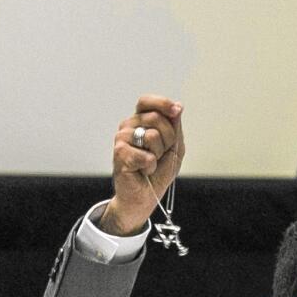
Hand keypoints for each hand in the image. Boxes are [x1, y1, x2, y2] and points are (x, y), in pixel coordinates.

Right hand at [100, 95, 184, 235]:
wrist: (146, 194)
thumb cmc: (159, 171)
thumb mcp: (174, 147)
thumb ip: (175, 127)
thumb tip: (178, 107)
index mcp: (141, 121)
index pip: (146, 102)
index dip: (162, 103)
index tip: (176, 110)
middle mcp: (128, 126)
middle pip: (156, 118)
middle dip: (168, 139)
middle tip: (160, 154)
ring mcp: (122, 139)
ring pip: (152, 136)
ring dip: (159, 154)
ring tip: (150, 162)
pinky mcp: (119, 153)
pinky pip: (146, 155)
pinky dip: (150, 166)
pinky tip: (143, 170)